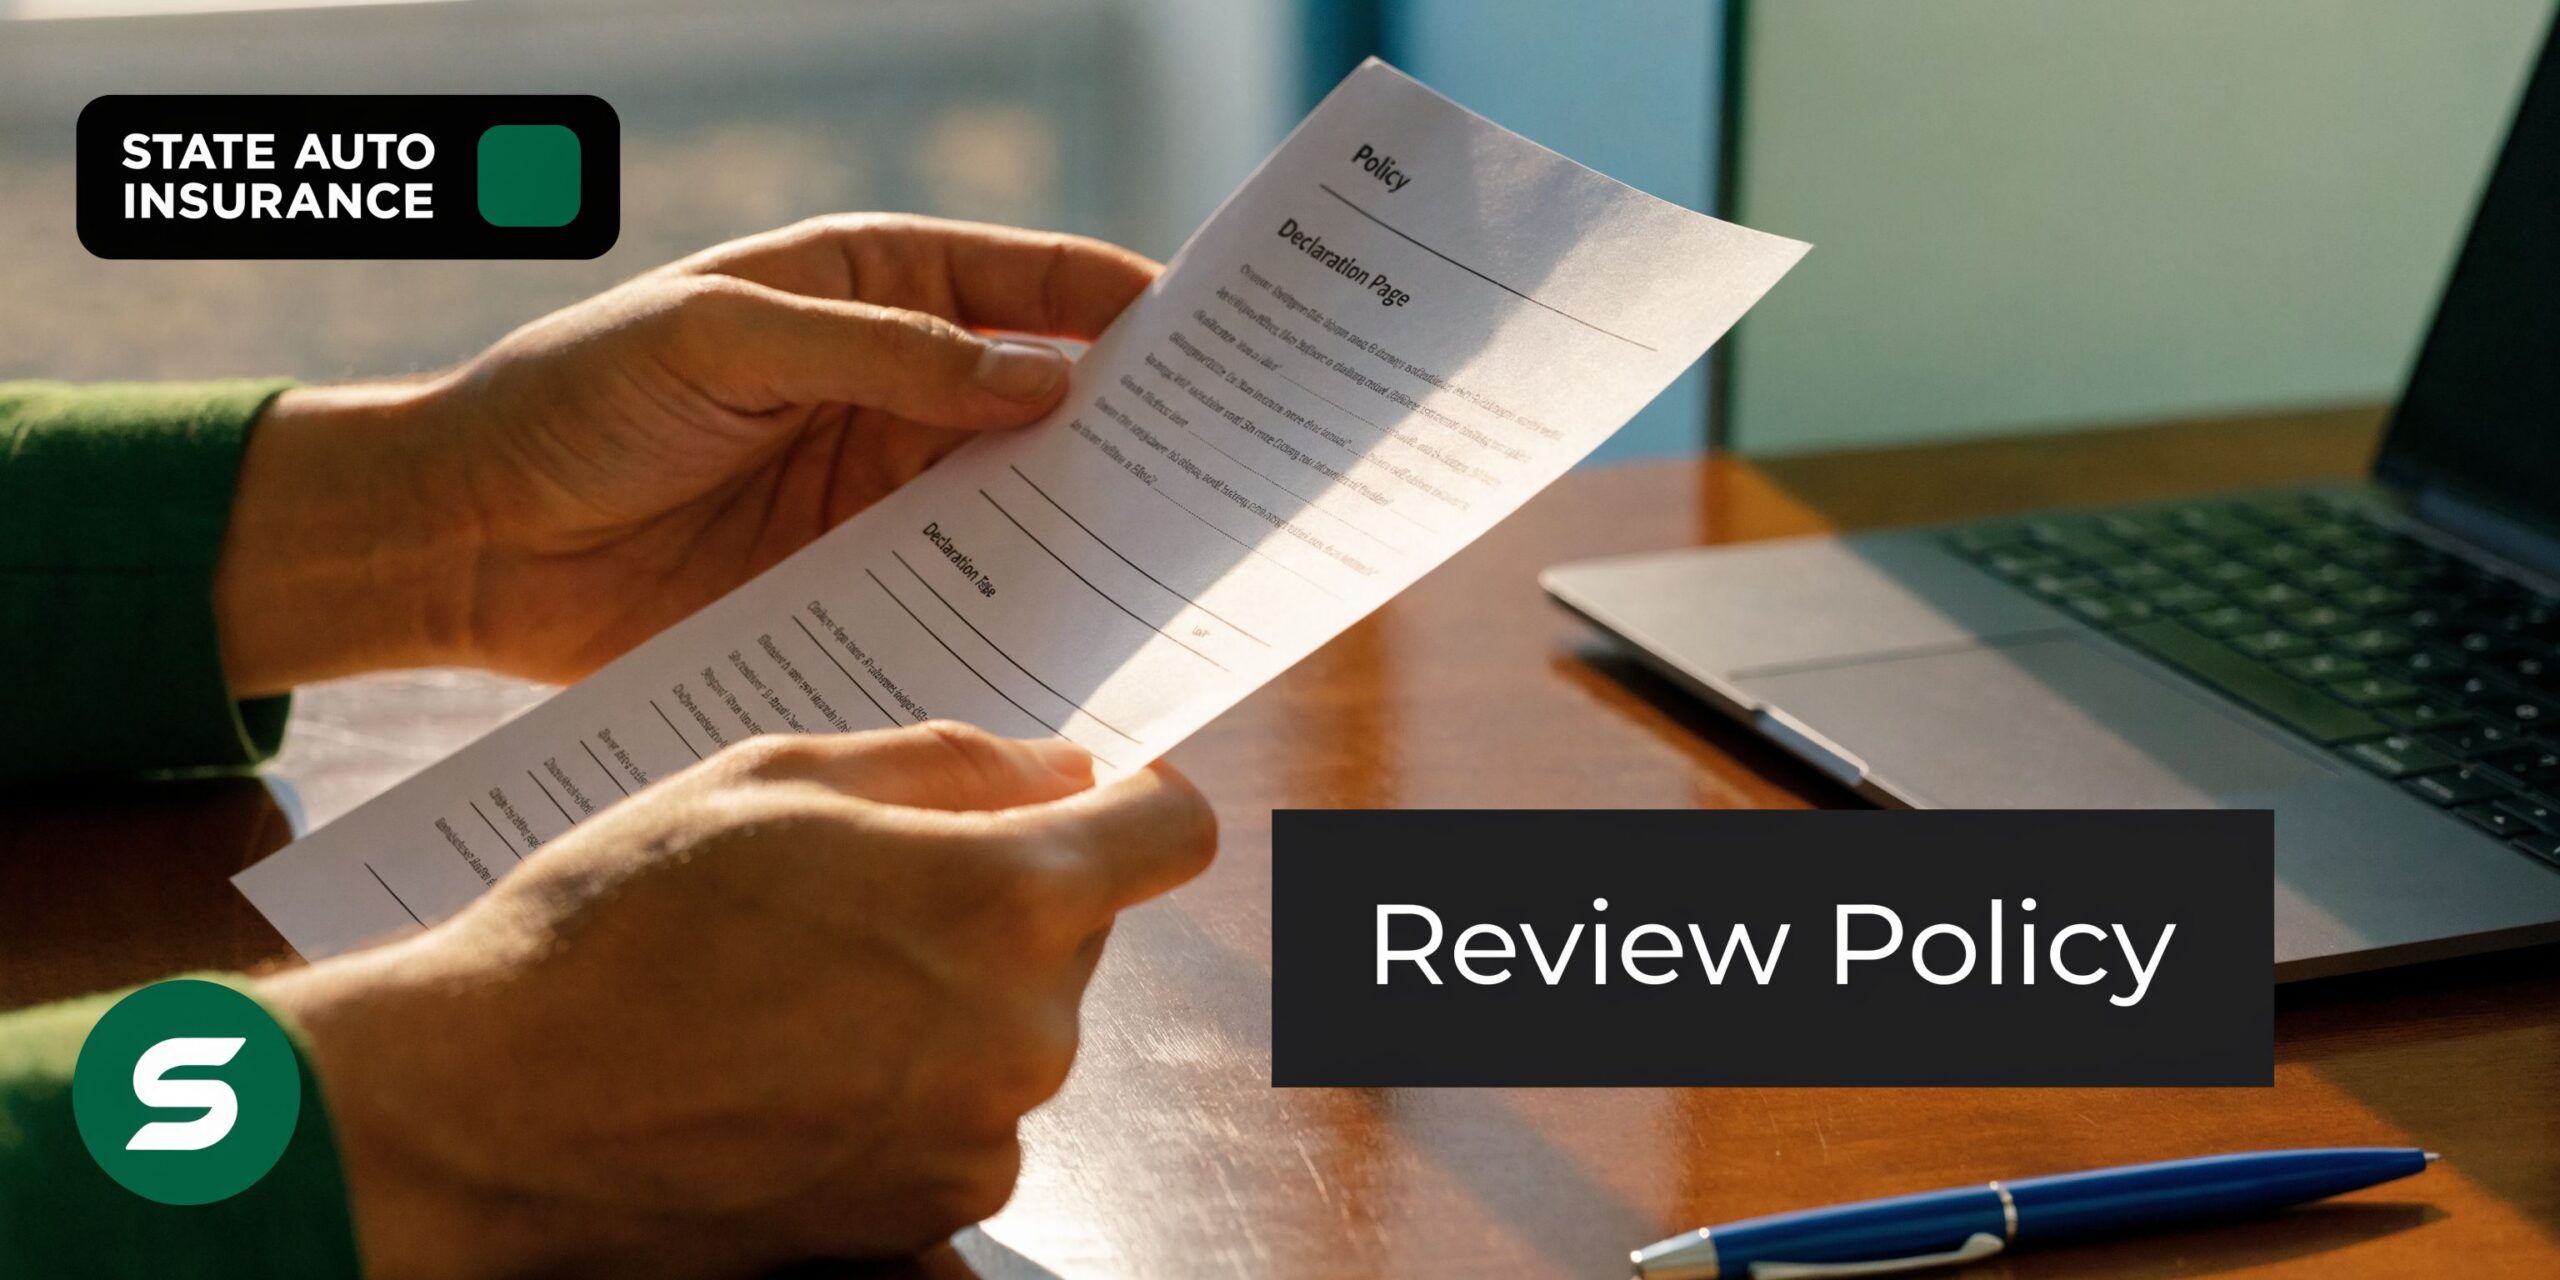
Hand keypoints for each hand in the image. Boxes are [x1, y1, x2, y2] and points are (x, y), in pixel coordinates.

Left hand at [215, 215, 1158, 693]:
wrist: (467, 539)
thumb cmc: (577, 398)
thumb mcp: (724, 342)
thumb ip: (885, 355)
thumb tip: (1047, 380)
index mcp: (876, 288)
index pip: (1037, 284)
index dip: (1135, 306)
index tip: (1228, 344)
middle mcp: (903, 387)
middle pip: (1057, 397)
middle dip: (1144, 426)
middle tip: (1239, 467)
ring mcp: (886, 491)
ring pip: (1027, 503)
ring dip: (1097, 527)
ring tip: (1188, 562)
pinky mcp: (859, 585)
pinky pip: (967, 592)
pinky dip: (1027, 611)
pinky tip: (1083, 637)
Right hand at [261, 723, 1216, 1278]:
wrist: (488, 1116)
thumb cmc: (614, 926)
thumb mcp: (775, 779)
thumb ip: (952, 764)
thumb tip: (1063, 769)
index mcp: (1005, 903)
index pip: (1171, 833)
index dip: (1132, 801)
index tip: (1084, 798)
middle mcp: (1022, 1035)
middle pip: (1078, 935)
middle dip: (1003, 900)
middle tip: (858, 890)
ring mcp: (978, 1142)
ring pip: (1015, 1032)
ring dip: (950, 1001)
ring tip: (797, 985)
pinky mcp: (925, 1221)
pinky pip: (961, 1121)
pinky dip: (908, 1091)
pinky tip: (792, 1068)